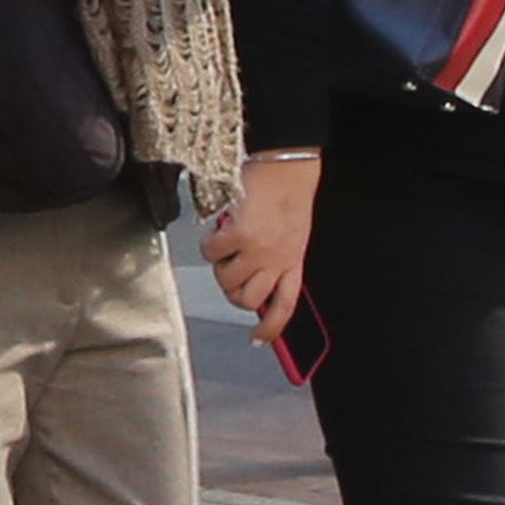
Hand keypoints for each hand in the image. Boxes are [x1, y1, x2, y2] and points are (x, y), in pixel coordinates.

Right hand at [200, 150, 319, 336]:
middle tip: (230, 271)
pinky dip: (210, 243)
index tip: (258, 339)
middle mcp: (277, 262)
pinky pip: (211, 253)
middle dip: (233, 291)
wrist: (286, 166)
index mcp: (294, 262)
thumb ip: (280, 259)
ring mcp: (257, 251)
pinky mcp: (238, 235)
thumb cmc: (290, 194)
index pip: (285, 306)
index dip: (271, 328)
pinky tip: (219, 229)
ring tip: (226, 244)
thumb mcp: (294, 234)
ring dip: (220, 265)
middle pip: (246, 300)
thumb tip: (255, 281)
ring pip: (226, 281)